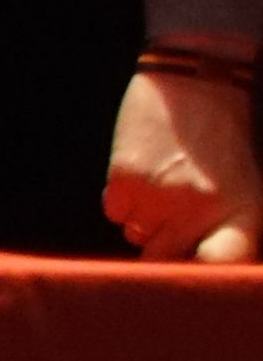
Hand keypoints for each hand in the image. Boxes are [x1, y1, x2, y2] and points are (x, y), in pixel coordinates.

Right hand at [106, 58, 262, 261]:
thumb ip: (228, 231)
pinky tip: (142, 169)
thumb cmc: (224, 141)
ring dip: (143, 218)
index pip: (221, 268)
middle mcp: (203, 211)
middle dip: (163, 242)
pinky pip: (114, 213)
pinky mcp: (127, 181)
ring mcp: (162, 197)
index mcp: (243, 214)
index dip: (197, 277)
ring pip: (136, 235)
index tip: (186, 274)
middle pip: (165, 259)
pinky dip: (122, 199)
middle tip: (174, 209)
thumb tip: (199, 268)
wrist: (197, 83)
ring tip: (162, 181)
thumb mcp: (246, 187)